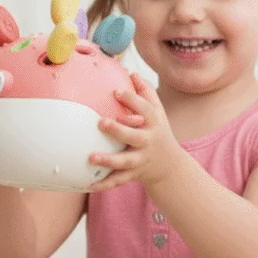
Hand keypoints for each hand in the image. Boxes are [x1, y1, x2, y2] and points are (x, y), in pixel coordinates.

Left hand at [88, 73, 183, 190]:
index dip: (132, 100)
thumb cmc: (157, 131)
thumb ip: (145, 93)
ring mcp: (140, 160)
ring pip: (124, 162)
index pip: (145, 110)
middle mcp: (148, 142)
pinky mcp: (133, 175)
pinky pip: (117, 181)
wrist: (169, 166)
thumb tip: (131, 73)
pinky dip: (103, 184)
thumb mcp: (157, 112)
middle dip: (118, 130)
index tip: (117, 92)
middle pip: (134, 136)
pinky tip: (88, 185)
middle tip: (101, 122)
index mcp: (153, 124)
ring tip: (91, 157)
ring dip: (108, 160)